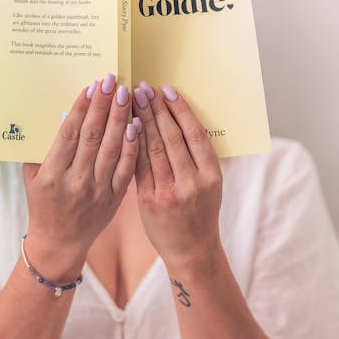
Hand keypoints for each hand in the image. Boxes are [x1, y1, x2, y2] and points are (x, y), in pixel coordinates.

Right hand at [22, 74, 138, 280]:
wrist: (59, 243)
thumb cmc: (43, 203)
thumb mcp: (33, 176)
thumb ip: (43, 147)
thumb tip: (64, 113)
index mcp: (53, 175)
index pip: (70, 134)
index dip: (82, 108)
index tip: (92, 87)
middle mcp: (76, 183)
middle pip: (93, 137)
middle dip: (104, 105)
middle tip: (112, 81)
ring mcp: (97, 192)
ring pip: (112, 149)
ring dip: (120, 118)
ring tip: (126, 95)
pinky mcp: (114, 199)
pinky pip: (126, 168)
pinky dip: (131, 146)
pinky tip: (136, 125)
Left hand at [131, 83, 222, 267]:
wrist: (191, 251)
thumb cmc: (201, 210)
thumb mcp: (210, 183)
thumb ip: (197, 155)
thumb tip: (176, 115)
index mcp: (211, 175)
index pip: (194, 134)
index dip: (180, 109)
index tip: (166, 90)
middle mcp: (191, 183)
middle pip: (171, 137)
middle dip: (156, 109)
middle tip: (143, 87)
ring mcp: (169, 193)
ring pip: (153, 148)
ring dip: (141, 120)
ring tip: (133, 99)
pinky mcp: (148, 201)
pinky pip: (139, 165)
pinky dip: (132, 142)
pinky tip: (126, 126)